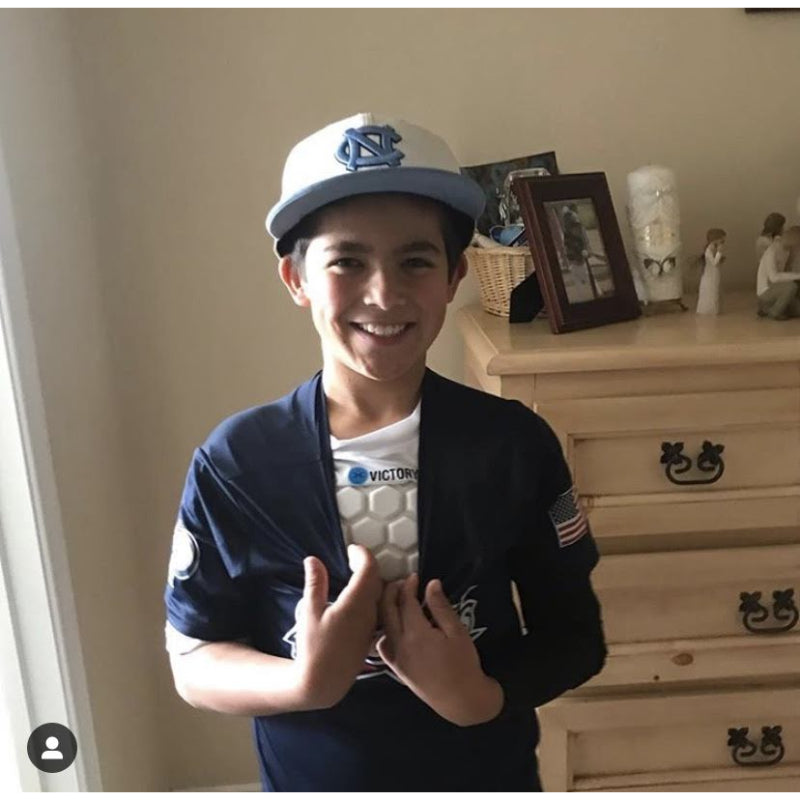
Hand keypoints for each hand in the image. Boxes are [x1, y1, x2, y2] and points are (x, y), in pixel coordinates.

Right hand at [292, 544, 381, 709]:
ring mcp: (373, 625)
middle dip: (367, 565)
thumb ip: (315, 583)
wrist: (323, 682)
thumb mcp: (309, 612)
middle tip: (353, 558)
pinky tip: (359, 598)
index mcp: (355, 603)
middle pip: (378, 580)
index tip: (351, 549)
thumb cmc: (313, 647)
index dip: (362, 554)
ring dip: (371, 581)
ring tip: (356, 574)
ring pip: (380, 595)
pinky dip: (372, 596)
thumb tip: (313, 559)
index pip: (369, 569)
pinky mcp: (371, 635)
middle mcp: (370, 612)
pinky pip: (378, 608)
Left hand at [376, 574, 503, 726]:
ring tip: (398, 600)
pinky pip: (384, 645)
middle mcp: (400, 644)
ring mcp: (396, 658)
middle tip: (402, 582)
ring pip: (383, 627)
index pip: (405, 602)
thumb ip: (441, 607)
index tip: (414, 576)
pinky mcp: (397, 669)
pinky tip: (396, 627)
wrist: (462, 700)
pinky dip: (386, 631)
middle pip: (387, 611)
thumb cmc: (464, 664)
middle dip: (392, 592)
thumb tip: (431, 583)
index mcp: (416, 633)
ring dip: (387, 610)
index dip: (408, 586)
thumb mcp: (457, 632)